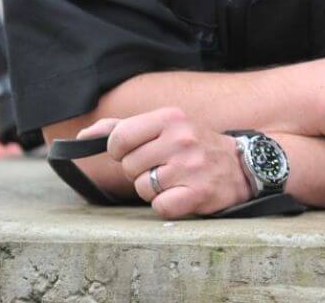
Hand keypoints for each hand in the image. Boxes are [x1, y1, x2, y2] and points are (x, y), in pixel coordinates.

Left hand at [78, 107, 252, 218]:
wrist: (241, 166)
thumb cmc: (194, 146)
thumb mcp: (165, 126)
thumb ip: (123, 128)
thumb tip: (83, 136)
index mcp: (171, 118)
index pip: (119, 138)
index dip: (120, 151)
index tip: (136, 151)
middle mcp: (181, 139)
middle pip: (129, 166)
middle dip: (141, 171)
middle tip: (164, 166)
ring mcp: (191, 166)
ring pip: (143, 188)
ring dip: (154, 189)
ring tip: (175, 179)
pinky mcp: (198, 193)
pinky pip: (160, 207)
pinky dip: (168, 205)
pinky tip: (182, 194)